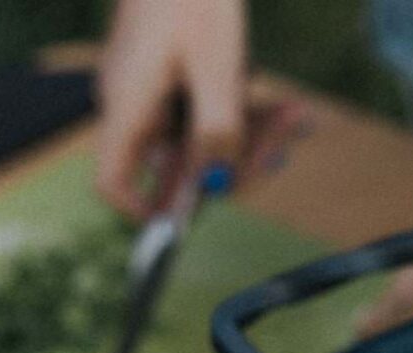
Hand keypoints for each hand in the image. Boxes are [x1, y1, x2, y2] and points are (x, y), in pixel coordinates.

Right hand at [96, 0, 304, 218]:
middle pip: (183, 166)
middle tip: (288, 141)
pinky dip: (248, 115)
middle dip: (240, 163)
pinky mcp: (175, 79)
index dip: (147, 211)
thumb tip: (216, 187)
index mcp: (128, 106)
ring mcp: (154, 92)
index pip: (113, 182)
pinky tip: (290, 109)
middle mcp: (134, 105)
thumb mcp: (216, 71)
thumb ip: (216, 135)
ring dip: (256, 137)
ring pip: (205, 141)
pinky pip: (210, 114)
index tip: (191, 221)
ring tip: (299, 117)